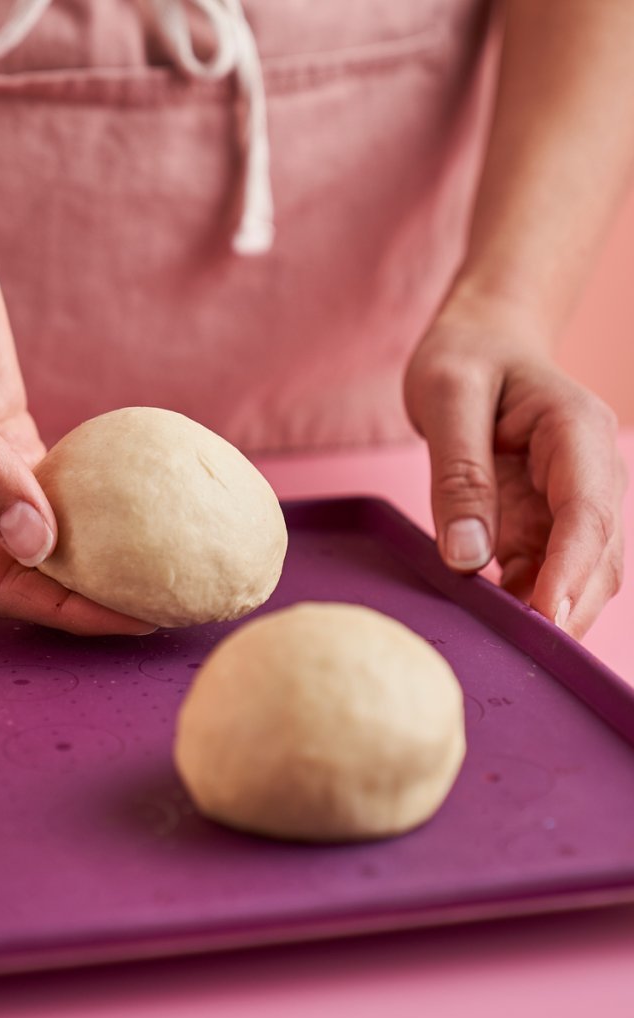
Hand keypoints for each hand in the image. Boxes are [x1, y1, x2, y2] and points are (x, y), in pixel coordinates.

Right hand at [0, 197, 154, 634]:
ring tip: (161, 576)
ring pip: (35, 541)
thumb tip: (36, 546)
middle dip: (85, 598)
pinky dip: (87, 509)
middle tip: (167, 609)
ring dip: (91, 561)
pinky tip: (137, 520)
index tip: (136, 620)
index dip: (64, 607)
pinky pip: (47, 493)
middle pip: (18, 573)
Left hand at [404, 294, 625, 638]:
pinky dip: (522, 595)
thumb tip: (467, 557)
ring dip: (545, 607)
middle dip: (563, 604)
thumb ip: (458, 474)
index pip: (588, 512)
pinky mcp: (543, 517)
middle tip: (518, 653)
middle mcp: (588, 470)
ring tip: (499, 642)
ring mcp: (569, 498)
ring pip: (576, 570)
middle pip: (593, 553)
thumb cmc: (464, 357)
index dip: (570, 571)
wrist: (479, 340)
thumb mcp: (448, 398)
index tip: (545, 618)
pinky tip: (491, 616)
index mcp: (575, 431)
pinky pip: (543, 567)